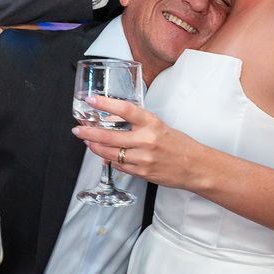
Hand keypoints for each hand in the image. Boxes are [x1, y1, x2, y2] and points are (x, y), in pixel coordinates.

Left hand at [72, 95, 196, 188]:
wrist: (196, 166)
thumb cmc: (178, 144)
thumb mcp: (159, 126)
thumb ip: (138, 123)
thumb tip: (113, 120)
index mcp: (152, 123)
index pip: (125, 110)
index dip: (105, 104)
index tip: (91, 100)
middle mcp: (147, 140)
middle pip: (109, 136)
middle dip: (89, 133)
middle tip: (78, 130)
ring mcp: (143, 158)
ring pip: (110, 154)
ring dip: (95, 148)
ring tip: (88, 142)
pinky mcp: (142, 173)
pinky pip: (119, 166)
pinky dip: (110, 160)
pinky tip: (105, 155)